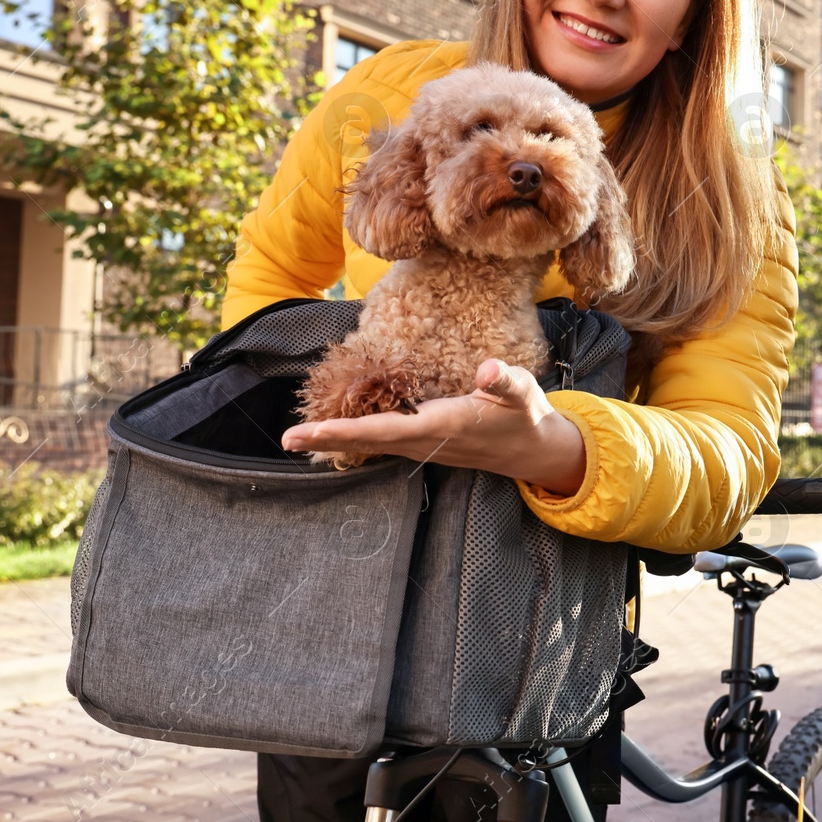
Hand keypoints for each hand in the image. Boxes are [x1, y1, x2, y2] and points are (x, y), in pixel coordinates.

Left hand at [280, 359, 588, 495]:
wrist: (534, 452)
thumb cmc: (525, 417)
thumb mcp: (522, 394)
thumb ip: (504, 381)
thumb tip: (486, 369)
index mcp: (442, 426)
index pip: (386, 430)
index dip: (348, 430)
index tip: (314, 430)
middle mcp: (425, 442)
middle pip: (367, 442)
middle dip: (327, 440)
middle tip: (287, 440)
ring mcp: (422, 446)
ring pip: (371, 445)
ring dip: (335, 441)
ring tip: (297, 438)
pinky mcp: (423, 443)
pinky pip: (380, 443)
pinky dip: (353, 439)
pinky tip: (333, 435)